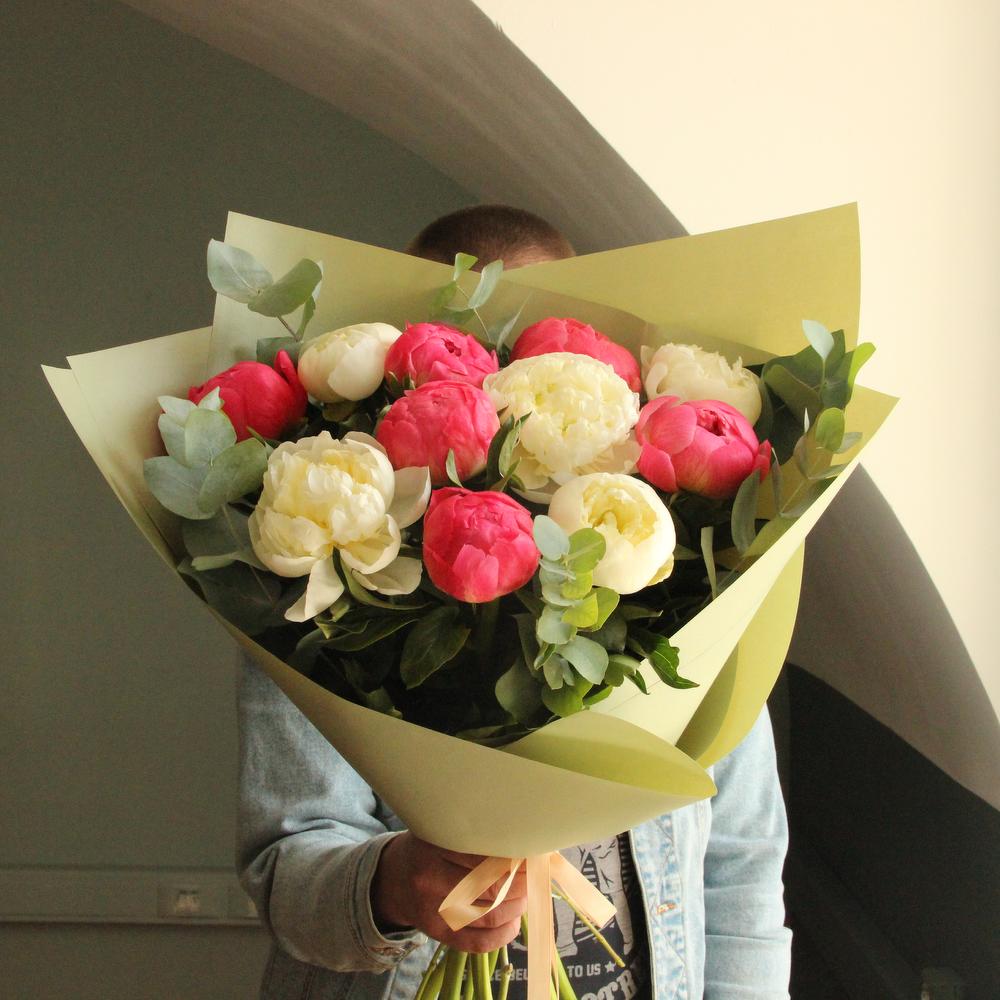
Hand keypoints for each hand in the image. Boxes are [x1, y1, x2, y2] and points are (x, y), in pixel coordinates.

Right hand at [372, 832, 526, 951]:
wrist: (392, 878)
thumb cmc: (427, 848)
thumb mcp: (441, 830)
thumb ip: (474, 834)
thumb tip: (523, 840)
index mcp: (433, 846)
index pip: (483, 855)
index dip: (514, 857)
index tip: (530, 853)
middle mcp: (430, 880)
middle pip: (490, 888)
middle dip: (520, 884)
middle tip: (532, 875)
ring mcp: (433, 911)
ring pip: (489, 916)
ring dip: (516, 908)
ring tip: (524, 896)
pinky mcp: (438, 934)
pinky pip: (478, 942)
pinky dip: (503, 935)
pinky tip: (513, 922)